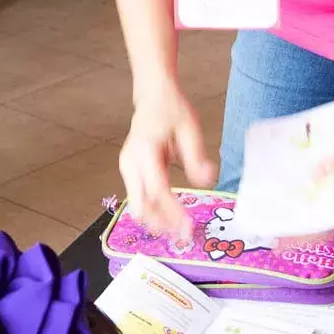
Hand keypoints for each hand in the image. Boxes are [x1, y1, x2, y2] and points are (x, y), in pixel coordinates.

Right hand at [118, 80, 211, 240]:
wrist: (153, 96)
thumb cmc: (172, 110)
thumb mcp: (190, 130)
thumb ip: (196, 157)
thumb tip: (207, 181)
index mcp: (145, 152)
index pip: (157, 190)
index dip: (172, 212)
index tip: (188, 227)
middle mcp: (130, 163)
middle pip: (140, 205)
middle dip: (161, 224)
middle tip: (184, 237)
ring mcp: (126, 168)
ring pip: (137, 205)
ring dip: (156, 221)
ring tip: (179, 231)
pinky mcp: (129, 171)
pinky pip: (138, 197)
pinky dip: (152, 211)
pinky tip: (169, 218)